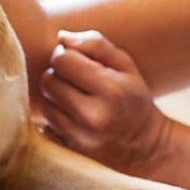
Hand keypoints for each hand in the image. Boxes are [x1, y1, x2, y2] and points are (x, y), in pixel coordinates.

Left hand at [39, 30, 173, 174]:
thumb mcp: (125, 65)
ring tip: (74, 98)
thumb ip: (95, 44)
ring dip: (55, 97)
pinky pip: (46, 126)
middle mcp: (93, 116)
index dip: (66, 55)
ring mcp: (80, 138)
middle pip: (48, 81)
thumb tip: (61, 38)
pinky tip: (73, 117)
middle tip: (75, 80)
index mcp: (111, 90)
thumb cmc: (132, 98)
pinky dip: (55, 118)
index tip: (76, 60)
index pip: (62, 60)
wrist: (144, 146)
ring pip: (45, 104)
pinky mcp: (70, 152)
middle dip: (58, 75)